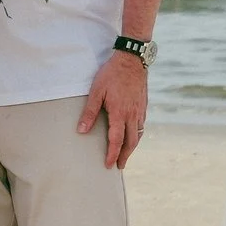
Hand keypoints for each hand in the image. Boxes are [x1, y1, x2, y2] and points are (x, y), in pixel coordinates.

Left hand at [76, 50, 148, 168]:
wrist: (132, 59)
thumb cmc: (112, 74)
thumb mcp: (96, 91)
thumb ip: (89, 112)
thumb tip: (82, 131)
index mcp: (119, 113)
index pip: (116, 140)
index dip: (112, 154)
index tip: (109, 165)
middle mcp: (132, 115)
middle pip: (131, 142)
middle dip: (125, 156)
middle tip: (119, 166)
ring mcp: (140, 110)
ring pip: (138, 134)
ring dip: (132, 147)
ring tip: (126, 154)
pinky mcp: (144, 105)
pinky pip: (142, 125)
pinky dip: (138, 135)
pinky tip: (134, 135)